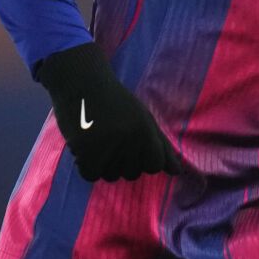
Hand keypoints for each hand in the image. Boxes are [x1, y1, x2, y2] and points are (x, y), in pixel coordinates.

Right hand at [35, 42, 185, 182]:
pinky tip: (85, 147)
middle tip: (112, 136)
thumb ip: (161, 146)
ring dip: (104, 164)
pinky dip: (86, 166)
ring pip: (111, 176)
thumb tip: (177, 172)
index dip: (144, 160)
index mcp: (147, 130)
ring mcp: (107, 144)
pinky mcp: (84, 148)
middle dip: (122, 162)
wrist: (82, 83)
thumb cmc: (116, 103)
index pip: (154, 166)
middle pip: (132, 174)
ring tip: (99, 139)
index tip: (133, 144)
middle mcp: (130, 138)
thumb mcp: (144, 119)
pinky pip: (91, 174)